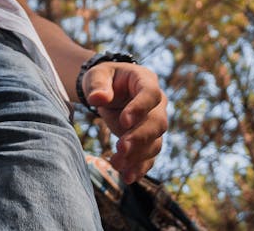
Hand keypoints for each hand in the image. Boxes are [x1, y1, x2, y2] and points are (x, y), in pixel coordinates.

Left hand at [82, 61, 167, 183]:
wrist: (108, 91)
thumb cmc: (104, 79)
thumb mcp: (97, 75)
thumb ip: (98, 85)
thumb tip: (97, 99)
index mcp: (145, 80)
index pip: (150, 94)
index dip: (140, 108)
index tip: (123, 122)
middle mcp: (157, 103)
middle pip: (157, 122)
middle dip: (139, 138)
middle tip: (120, 148)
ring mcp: (155, 123)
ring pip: (154, 142)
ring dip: (137, 156)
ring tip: (116, 165)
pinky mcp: (149, 140)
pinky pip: (149, 156)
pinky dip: (140, 167)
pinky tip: (128, 177)